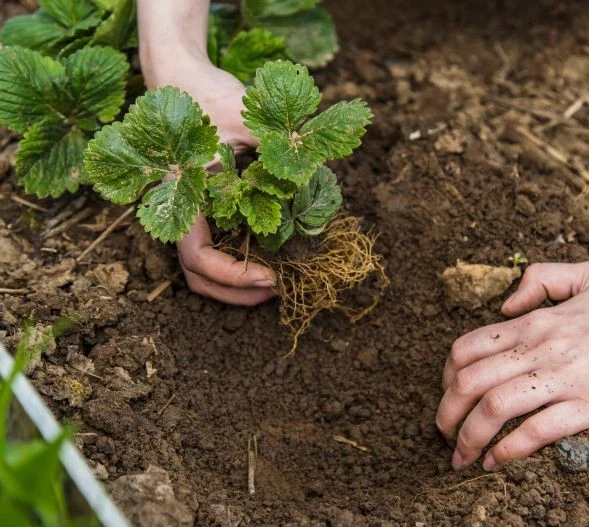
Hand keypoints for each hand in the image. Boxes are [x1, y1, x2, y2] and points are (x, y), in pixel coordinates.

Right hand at [144, 53, 276, 304]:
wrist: (179, 75)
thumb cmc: (207, 95)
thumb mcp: (245, 117)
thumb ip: (275, 146)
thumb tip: (314, 174)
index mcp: (181, 197)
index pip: (198, 257)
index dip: (233, 275)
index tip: (271, 276)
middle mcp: (177, 212)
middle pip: (197, 276)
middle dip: (237, 292)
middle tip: (279, 289)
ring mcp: (186, 212)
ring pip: (202, 268)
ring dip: (236, 284)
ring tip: (275, 281)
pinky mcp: (199, 207)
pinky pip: (212, 247)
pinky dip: (236, 263)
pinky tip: (267, 256)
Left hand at [436, 261, 588, 470]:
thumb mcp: (587, 274)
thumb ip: (541, 279)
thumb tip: (505, 307)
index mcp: (534, 322)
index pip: (466, 348)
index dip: (446, 377)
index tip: (449, 397)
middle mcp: (540, 348)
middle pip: (468, 382)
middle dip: (446, 414)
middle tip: (444, 435)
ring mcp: (564, 377)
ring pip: (494, 409)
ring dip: (468, 438)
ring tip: (461, 458)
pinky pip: (536, 431)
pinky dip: (508, 450)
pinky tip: (497, 463)